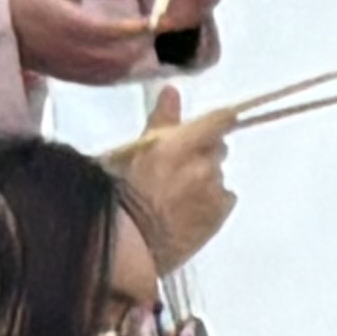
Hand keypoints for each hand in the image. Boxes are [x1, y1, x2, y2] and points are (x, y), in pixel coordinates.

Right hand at [4, 0, 158, 83]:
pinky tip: (124, 59)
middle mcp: (70, 49)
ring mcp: (67, 66)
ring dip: (132, 60)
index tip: (158, 19)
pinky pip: (98, 80)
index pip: (113, 31)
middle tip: (156, 32)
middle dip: (141, 45)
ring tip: (143, 43)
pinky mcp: (64, 75)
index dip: (139, 28)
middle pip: (118, 56)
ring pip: (111, 71)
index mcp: (69, 23)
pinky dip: (117, 72)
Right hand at [109, 87, 237, 261]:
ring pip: (217, 176)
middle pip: (217, 150)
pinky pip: (224, 200)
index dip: (220, 120)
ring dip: (203, 180)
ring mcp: (214, 192)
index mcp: (179, 144)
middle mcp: (203, 165)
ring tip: (173, 196)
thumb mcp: (126, 151)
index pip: (217, 120)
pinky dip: (211, 202)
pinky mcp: (220, 217)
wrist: (122, 243)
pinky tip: (185, 212)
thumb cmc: (112, 194)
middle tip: (174, 167)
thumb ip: (158, 122)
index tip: (221, 120)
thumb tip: (172, 92)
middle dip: (201, 153)